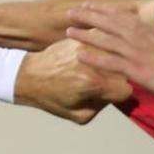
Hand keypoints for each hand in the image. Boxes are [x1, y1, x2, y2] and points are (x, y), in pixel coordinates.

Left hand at [14, 38, 132, 124]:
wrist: (26, 76)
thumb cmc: (50, 97)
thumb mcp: (77, 114)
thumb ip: (100, 106)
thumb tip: (116, 96)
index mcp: (92, 84)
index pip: (126, 89)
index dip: (122, 94)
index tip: (114, 94)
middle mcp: (90, 63)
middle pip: (123, 67)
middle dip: (121, 75)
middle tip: (112, 80)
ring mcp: (84, 48)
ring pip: (114, 51)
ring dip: (114, 57)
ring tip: (107, 65)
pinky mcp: (78, 39)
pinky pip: (100, 41)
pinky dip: (102, 47)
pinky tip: (98, 52)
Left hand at [68, 3, 153, 107]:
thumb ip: (152, 35)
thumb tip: (145, 30)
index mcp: (147, 30)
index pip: (121, 16)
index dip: (103, 10)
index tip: (88, 5)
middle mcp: (140, 38)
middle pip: (109, 23)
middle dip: (89, 16)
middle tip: (71, 12)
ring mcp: (136, 52)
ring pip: (106, 40)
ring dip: (85, 35)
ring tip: (68, 31)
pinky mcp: (135, 69)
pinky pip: (109, 61)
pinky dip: (93, 57)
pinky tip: (79, 55)